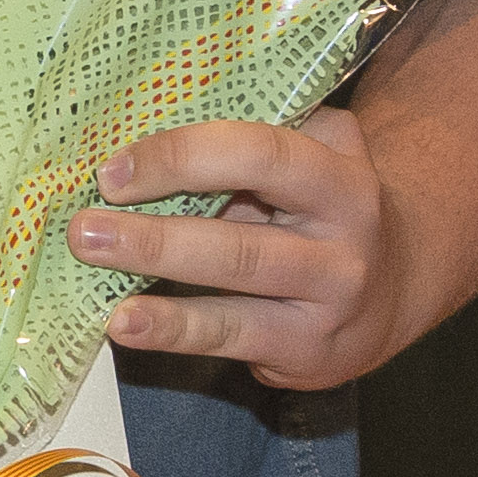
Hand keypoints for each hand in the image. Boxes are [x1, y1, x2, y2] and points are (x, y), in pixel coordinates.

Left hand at [69, 106, 409, 392]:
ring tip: (94, 268)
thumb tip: (139, 126)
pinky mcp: (307, 350)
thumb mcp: (314, 154)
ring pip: (234, 289)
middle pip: (241, 239)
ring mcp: (329, 303)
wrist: (396, 284)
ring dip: (156, 278)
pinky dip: (172, 330)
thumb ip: (251, 139)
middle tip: (81, 229)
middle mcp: (345, 244)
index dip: (183, 158)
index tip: (114, 170)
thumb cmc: (323, 205)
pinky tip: (124, 322)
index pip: (260, 155)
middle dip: (154, 233)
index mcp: (341, 177)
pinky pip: (230, 336)